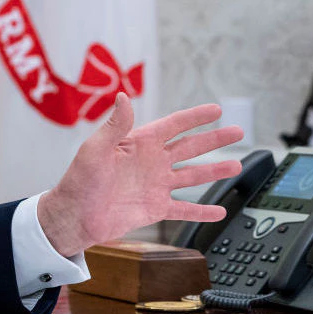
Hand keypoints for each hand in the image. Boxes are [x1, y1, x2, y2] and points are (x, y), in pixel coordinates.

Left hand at [37, 93, 242, 255]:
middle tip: (238, 131)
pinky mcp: (154, 209)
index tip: (216, 109)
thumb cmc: (79, 180)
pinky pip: (183, 209)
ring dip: (214, 172)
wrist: (74, 216)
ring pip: (192, 176)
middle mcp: (151, 163)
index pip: (173, 126)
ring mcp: (154, 186)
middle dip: (214, 140)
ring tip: (236, 166)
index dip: (195, 117)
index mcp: (138, 144)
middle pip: (189, 147)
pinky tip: (220, 210)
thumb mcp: (96, 149)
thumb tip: (123, 96)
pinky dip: (201, 211)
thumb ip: (115, 125)